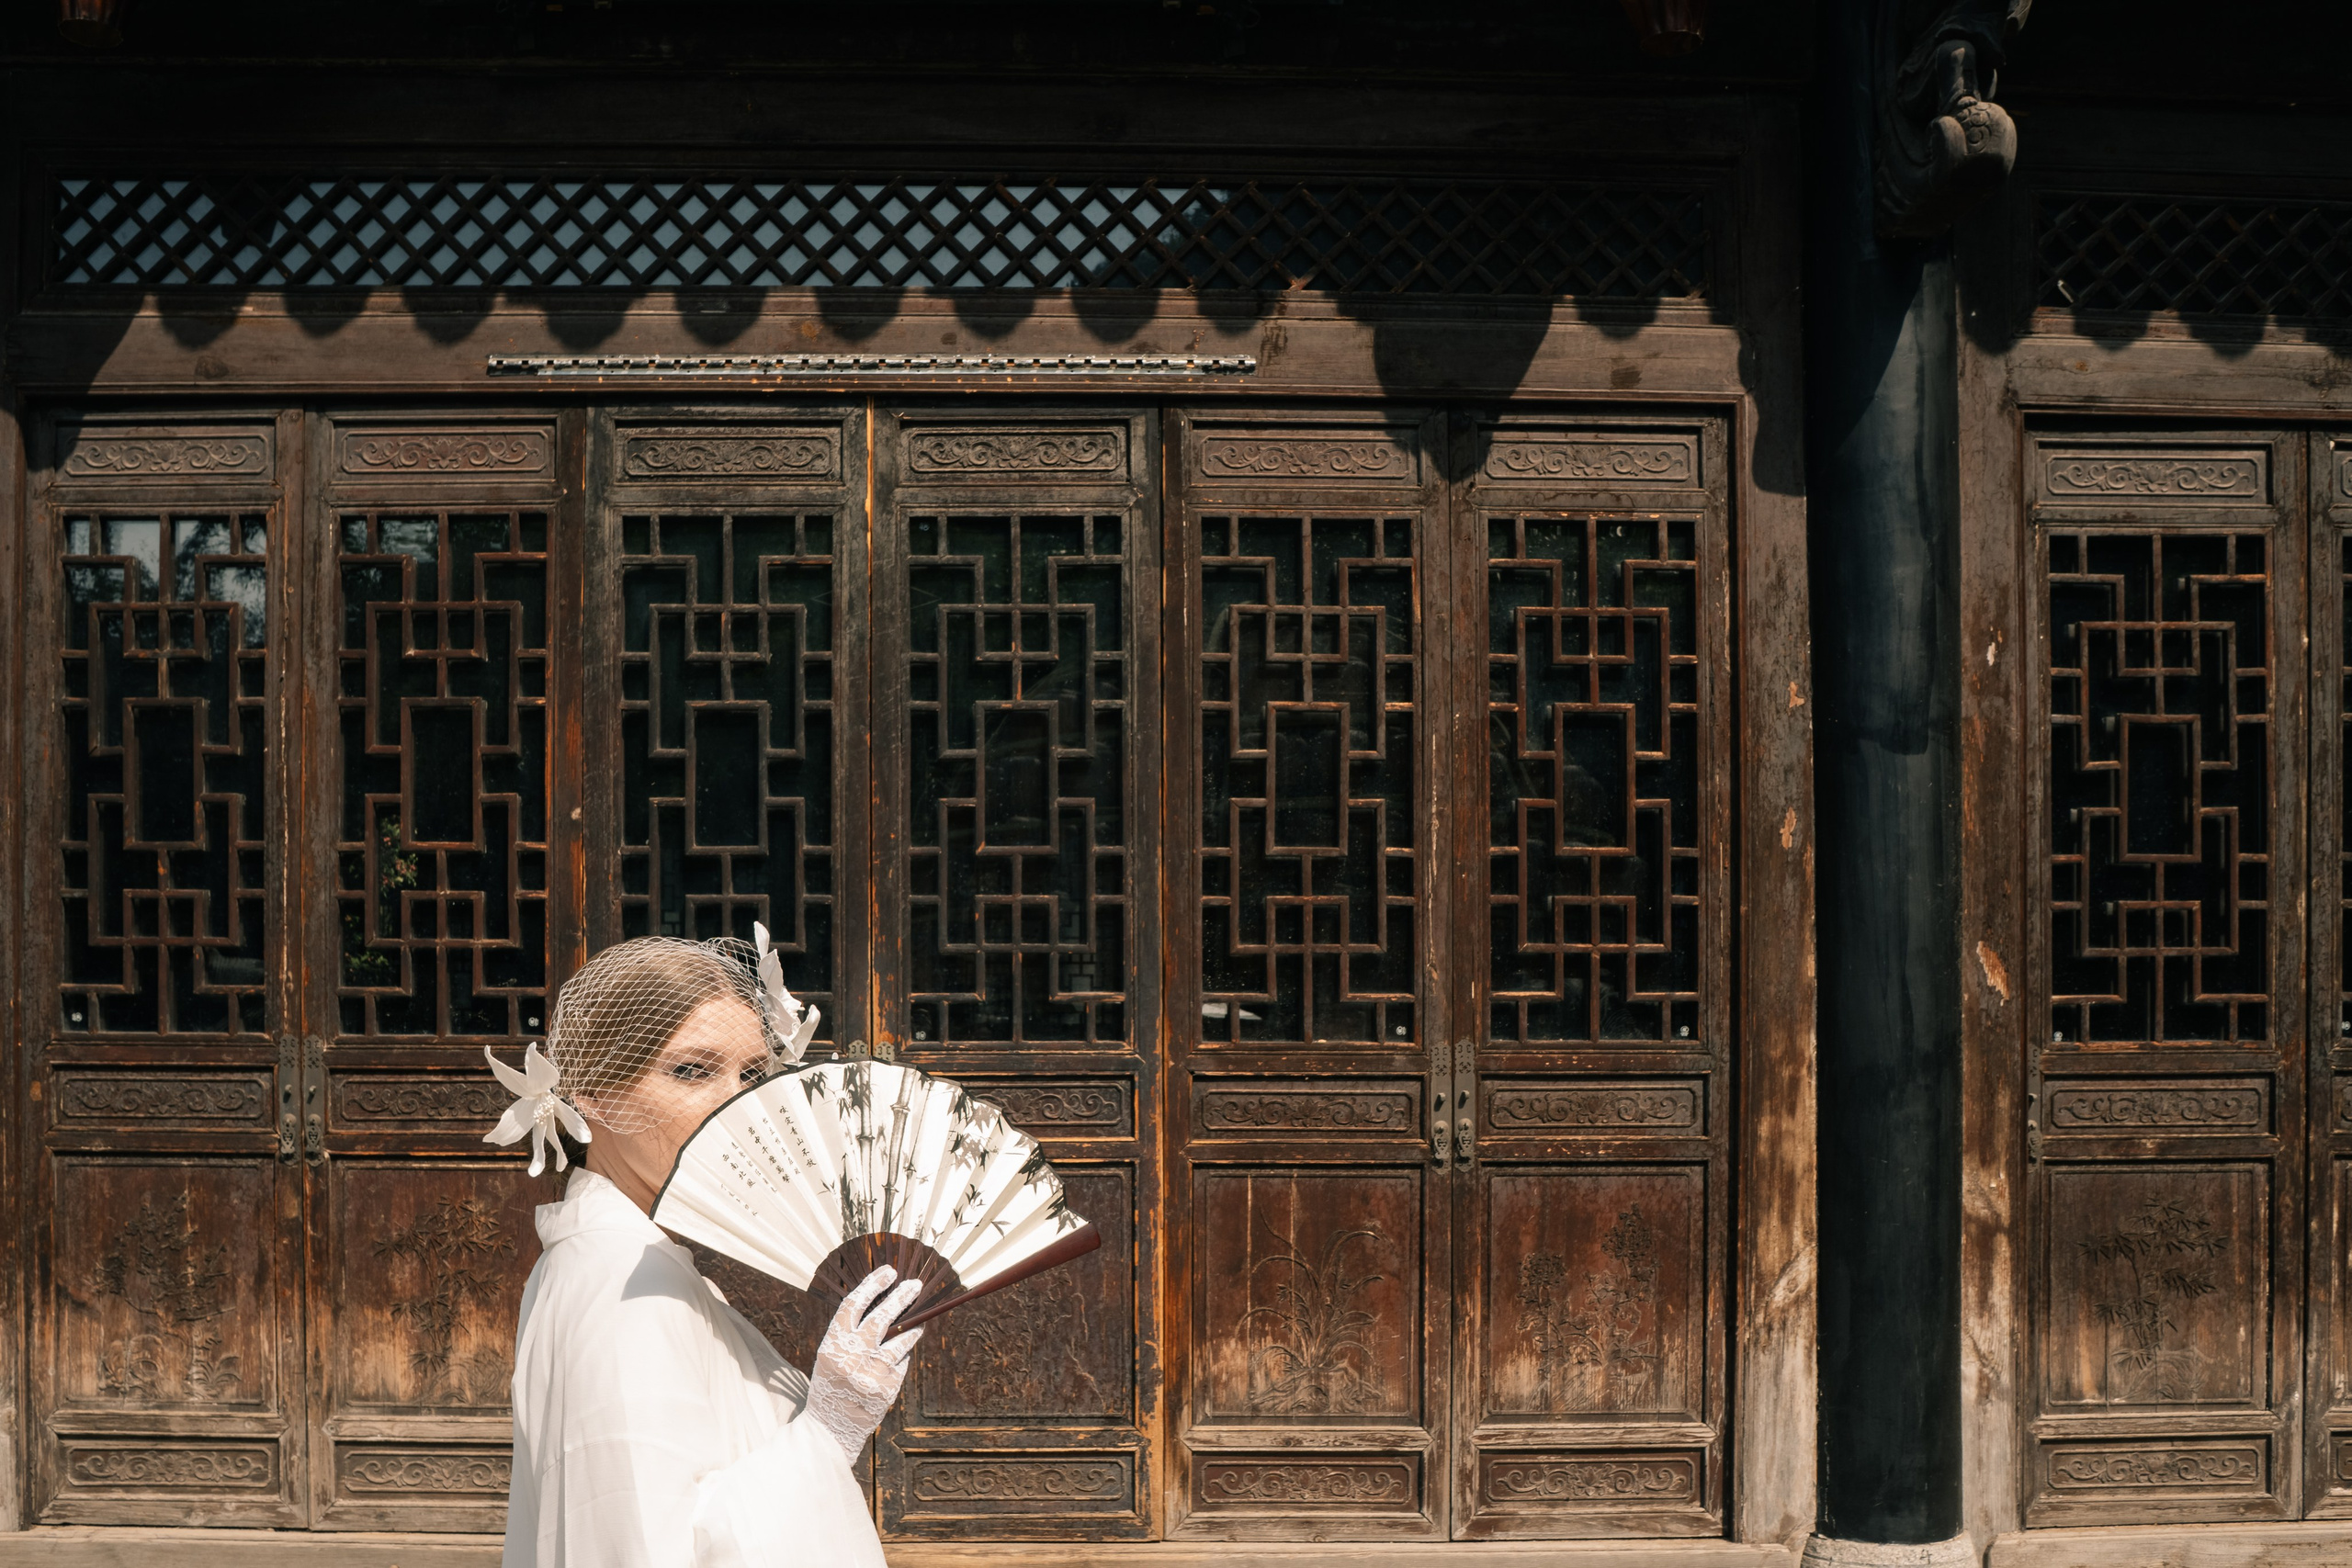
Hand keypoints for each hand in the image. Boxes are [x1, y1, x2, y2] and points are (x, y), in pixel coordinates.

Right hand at [802, 1266, 923, 1461]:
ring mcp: (872, 1373)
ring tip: (918, 1324)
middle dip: (901, 1297)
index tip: (888, 1271)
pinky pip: (901, 1364)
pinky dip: (901, 1359)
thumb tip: (883, 1303)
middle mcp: (852, 1356)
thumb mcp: (830, 1357)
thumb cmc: (831, 1386)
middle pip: (882, 1317)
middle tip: (916, 1284)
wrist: (830, 1429)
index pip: (853, 1305)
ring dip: (912, 1329)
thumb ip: (850, 1334)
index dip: (872, 1285)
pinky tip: (894, 1364)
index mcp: (832, 1345)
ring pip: (901, 1340)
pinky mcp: (888, 1388)